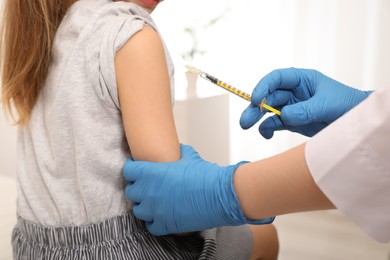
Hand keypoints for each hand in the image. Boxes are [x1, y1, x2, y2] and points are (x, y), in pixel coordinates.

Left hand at [123, 144, 273, 234]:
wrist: (219, 195)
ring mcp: (155, 210)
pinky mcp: (164, 224)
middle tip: (147, 186)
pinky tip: (161, 216)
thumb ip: (179, 152)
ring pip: (138, 210)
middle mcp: (149, 192)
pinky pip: (150, 226)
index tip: (137, 169)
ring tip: (153, 202)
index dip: (133, 169)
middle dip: (138, 188)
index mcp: (151, 173)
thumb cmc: (205, 175)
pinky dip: (154, 222)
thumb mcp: (190, 157)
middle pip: (131, 191)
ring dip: (144, 206)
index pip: (128, 171)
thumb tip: (178, 149)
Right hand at [240, 68, 371, 137]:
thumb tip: (284, 115)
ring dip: (257, 118)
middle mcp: (293, 93)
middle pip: (268, 97)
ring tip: (247, 126)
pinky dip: (268, 129)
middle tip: (246, 119)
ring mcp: (291, 108)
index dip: (263, 86)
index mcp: (302, 80)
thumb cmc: (347, 105)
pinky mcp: (292, 122)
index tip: (255, 99)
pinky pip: (274, 124)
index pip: (277, 79)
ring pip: (268, 111)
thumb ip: (305, 110)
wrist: (356, 125)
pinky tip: (267, 135)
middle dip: (255, 107)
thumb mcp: (327, 105)